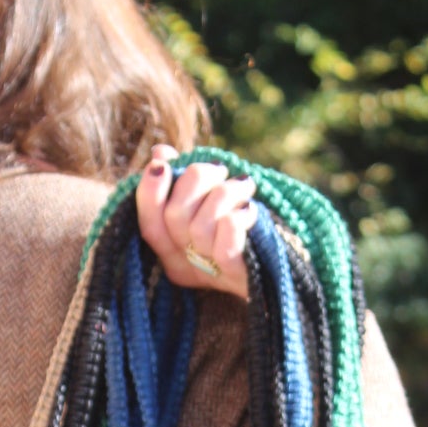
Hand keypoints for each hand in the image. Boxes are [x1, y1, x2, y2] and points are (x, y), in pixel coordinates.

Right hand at [134, 144, 255, 299]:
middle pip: (174, 218)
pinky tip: (249, 208)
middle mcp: (186, 263)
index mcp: (171, 248)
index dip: (149, 193)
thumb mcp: (208, 200)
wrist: (279, 260)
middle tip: (220, 169)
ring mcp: (210, 272)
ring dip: (225, 194)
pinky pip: (226, 247)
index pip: (148, 224)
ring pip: (200, 227)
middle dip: (196, 180)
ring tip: (244, 186)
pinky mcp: (237, 274)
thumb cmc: (241, 225)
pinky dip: (236, 219)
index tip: (161, 165)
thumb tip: (160, 152)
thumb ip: (182, 179)